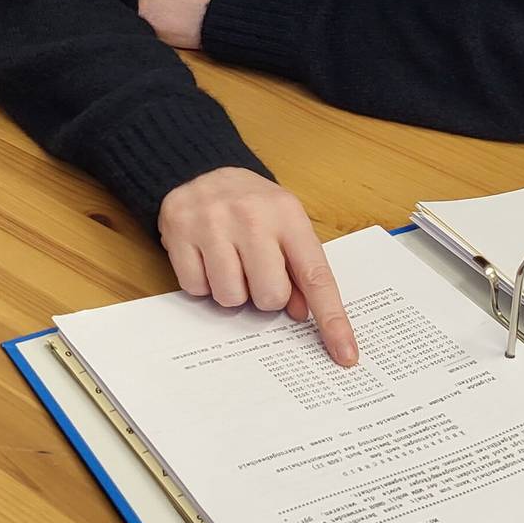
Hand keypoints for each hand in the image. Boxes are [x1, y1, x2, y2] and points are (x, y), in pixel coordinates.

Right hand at [158, 167, 358, 366]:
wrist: (201, 167)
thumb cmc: (252, 205)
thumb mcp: (285, 225)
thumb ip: (299, 268)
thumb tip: (301, 313)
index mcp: (287, 214)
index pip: (315, 276)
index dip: (332, 319)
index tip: (345, 354)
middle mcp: (250, 215)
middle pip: (269, 296)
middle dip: (265, 295)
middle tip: (256, 271)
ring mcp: (211, 222)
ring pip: (230, 298)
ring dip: (232, 291)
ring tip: (229, 261)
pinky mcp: (178, 229)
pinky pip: (196, 288)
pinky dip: (203, 283)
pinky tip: (205, 256)